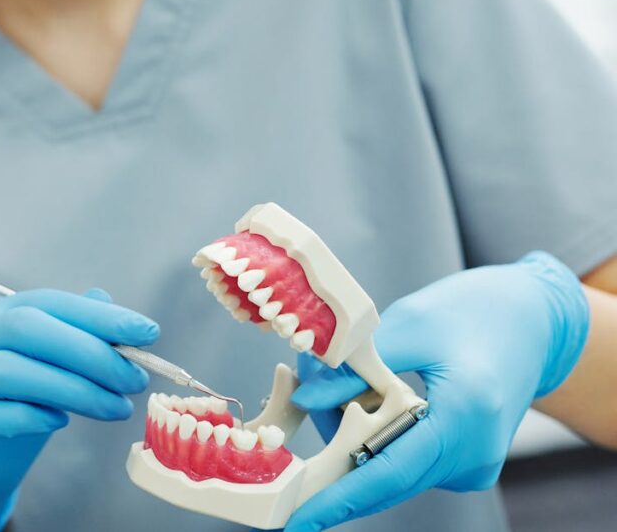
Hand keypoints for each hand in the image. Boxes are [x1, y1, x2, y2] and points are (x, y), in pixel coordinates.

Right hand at [0, 288, 158, 531]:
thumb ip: (73, 336)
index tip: (147, 333)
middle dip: (89, 352)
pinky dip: (30, 416)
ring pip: (10, 371)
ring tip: (115, 407)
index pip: (46, 302)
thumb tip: (112, 306)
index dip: (98, 316)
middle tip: (134, 379)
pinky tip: (59, 421)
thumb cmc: (15, 407)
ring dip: (73, 389)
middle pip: (26, 328)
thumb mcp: (48, 367)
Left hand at [285, 252, 588, 530]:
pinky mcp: (468, 464)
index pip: (392, 473)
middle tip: (291, 430)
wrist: (533, 321)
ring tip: (324, 398)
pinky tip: (359, 406)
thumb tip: (305, 400)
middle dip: (332, 459)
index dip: (341, 498)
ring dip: (351, 444)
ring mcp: (475, 464)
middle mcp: (475, 453)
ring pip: (393, 473)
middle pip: (387, 480)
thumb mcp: (408, 328)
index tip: (301, 519)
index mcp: (465, 416)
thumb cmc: (471, 312)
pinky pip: (408, 464)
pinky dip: (376, 443)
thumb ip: (355, 369)